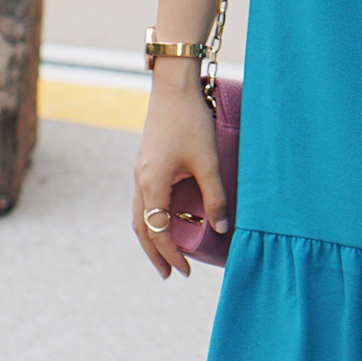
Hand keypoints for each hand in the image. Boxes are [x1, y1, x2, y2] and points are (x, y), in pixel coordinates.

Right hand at [132, 69, 227, 278]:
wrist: (173, 87)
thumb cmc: (191, 122)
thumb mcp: (208, 162)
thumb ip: (215, 197)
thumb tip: (221, 229)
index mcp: (152, 184)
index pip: (157, 232)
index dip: (171, 254)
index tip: (186, 271)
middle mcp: (141, 180)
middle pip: (141, 228)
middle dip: (155, 253)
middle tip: (169, 274)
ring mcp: (141, 171)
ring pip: (140, 214)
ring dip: (152, 236)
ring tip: (166, 252)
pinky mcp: (146, 162)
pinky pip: (145, 199)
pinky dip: (152, 217)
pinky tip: (167, 218)